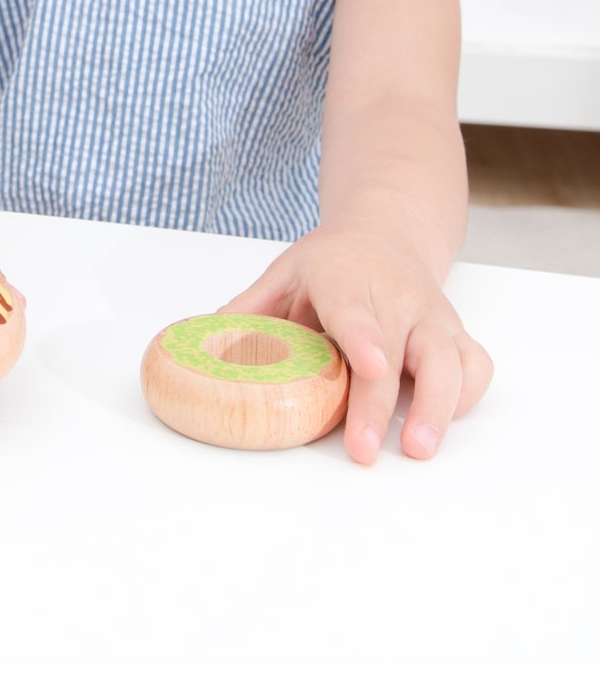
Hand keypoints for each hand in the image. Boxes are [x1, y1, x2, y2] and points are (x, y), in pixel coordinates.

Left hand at [218, 223, 493, 464]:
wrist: (387, 230)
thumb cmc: (330, 262)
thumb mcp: (284, 273)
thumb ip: (250, 310)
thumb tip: (206, 346)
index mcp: (345, 280)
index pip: (356, 312)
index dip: (364, 341)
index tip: (369, 365)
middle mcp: (395, 297)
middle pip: (399, 352)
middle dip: (383, 403)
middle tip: (365, 449)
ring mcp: (431, 317)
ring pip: (449, 361)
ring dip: (438, 408)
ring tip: (418, 449)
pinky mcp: (456, 334)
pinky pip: (474, 367)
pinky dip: (465, 397)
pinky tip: (441, 422)